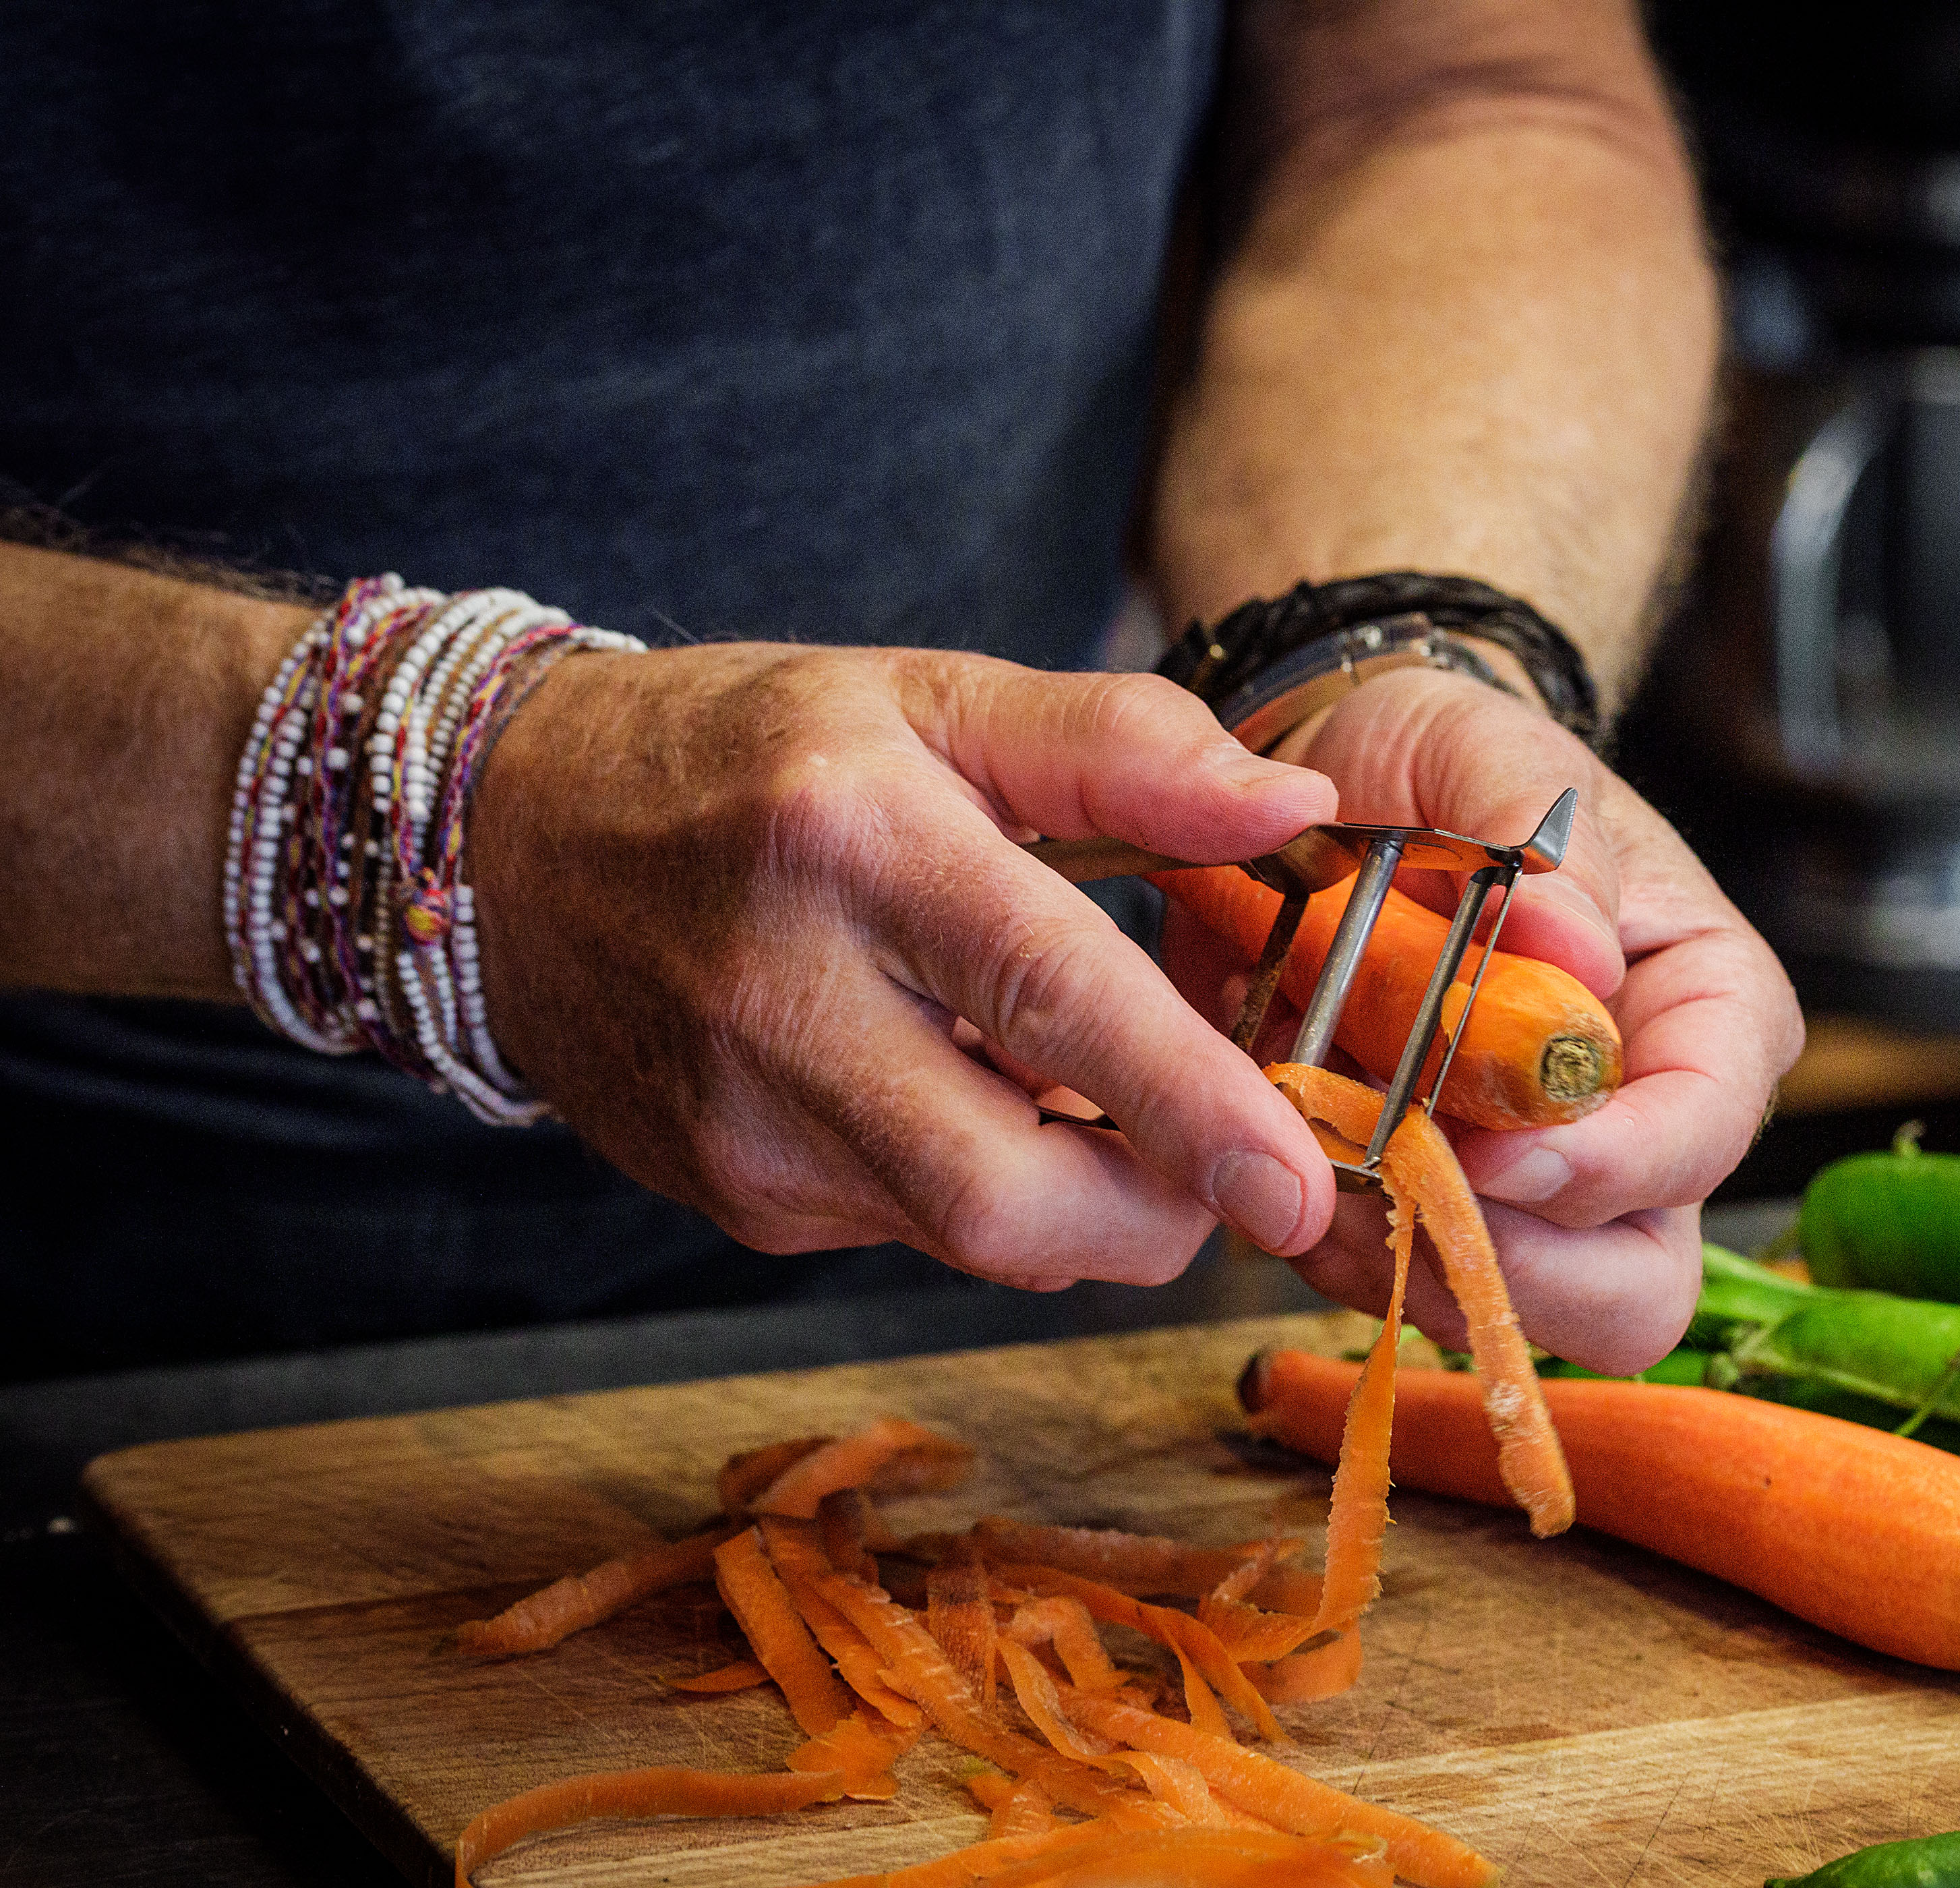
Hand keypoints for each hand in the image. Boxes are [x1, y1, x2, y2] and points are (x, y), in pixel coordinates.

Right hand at [469, 645, 1342, 1287]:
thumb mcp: (929, 696)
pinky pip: (911, 1230)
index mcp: (851, 840)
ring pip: (970, 1235)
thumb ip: (1119, 747)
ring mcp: (741, 1125)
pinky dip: (985, 1185)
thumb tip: (1289, 808)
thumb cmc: (745, 754)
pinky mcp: (729, 1197)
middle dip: (1154, 1211)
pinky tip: (962, 1092)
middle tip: (1228, 1157)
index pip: (1045, 991)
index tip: (1295, 1185)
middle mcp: (780, 1000)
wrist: (507, 840)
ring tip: (1080, 1082)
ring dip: (1077, 1193)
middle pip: (1003, 1194)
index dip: (1184, 1101)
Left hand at [1163, 668, 1803, 1373]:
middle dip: (1509, 1263)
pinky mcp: (1433, 1211)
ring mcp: (1536, 1187)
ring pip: (1505, 1312)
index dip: (1604, 1169)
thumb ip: (1541, 835)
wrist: (1333, 786)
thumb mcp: (1487, 747)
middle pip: (1630, 1290)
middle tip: (1396, 1178)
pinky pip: (1394, 1286)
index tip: (1491, 1152)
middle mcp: (1643, 1125)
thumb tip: (1576, 948)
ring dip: (1393, 1249)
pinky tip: (1288, 1130)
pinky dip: (1327, 1233)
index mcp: (1705, 1011)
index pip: (1701, 1135)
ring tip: (1315, 1126)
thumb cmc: (1439, 762)